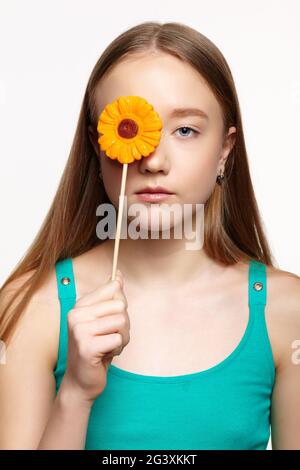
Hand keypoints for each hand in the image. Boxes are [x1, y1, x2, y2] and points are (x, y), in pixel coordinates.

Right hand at [61, 269, 129, 403]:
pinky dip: (117, 350)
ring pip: (122, 322)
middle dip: (123, 324)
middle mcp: (76, 314)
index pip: (113, 288)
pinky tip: (104, 355)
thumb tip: (119, 275)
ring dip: (122, 338)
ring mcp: (79, 330)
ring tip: (107, 346)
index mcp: (80, 305)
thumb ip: (111, 297)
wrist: (81, 381)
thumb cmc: (96, 349)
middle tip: (110, 337)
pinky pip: (118, 340)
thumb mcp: (104, 319)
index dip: (120, 306)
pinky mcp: (86, 347)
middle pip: (121, 306)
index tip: (109, 319)